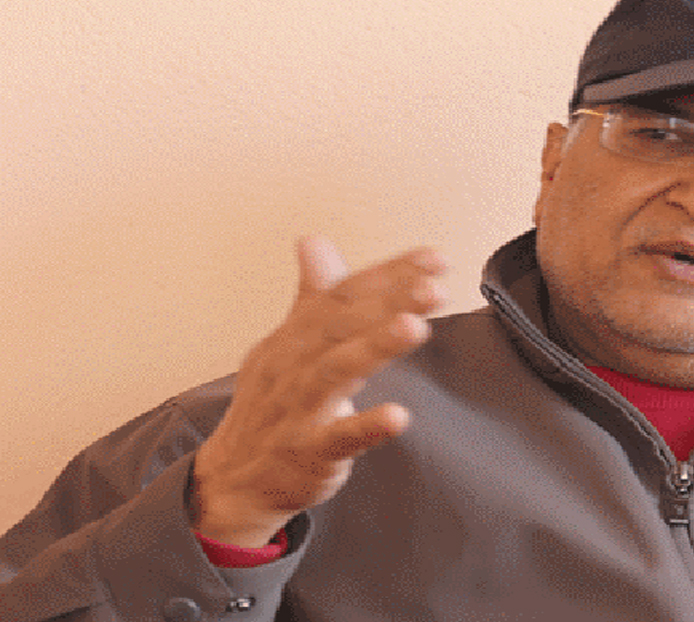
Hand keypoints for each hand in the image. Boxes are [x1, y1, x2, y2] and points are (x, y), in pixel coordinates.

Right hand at [189, 236, 445, 546]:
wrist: (232, 480)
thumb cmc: (272, 408)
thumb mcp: (286, 346)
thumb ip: (312, 297)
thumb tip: (314, 240)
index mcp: (293, 337)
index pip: (343, 295)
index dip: (388, 274)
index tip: (434, 258)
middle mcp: (293, 366)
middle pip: (343, 325)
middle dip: (390, 302)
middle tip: (434, 287)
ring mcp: (298, 410)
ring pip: (337, 372)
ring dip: (376, 347)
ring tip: (416, 327)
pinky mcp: (307, 453)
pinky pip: (336, 439)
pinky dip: (366, 426)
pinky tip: (398, 416)